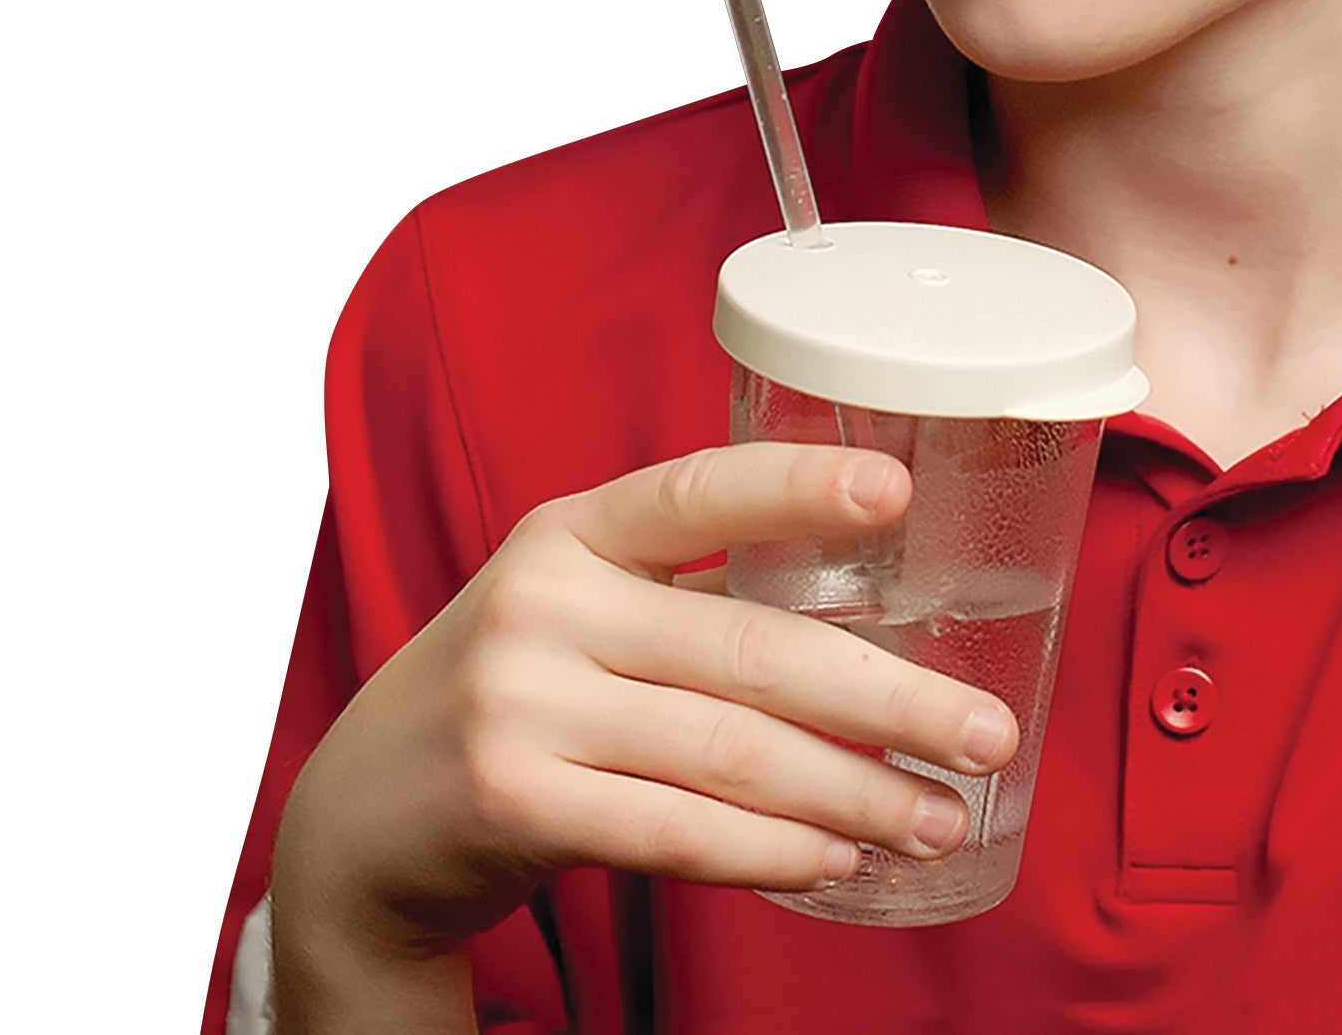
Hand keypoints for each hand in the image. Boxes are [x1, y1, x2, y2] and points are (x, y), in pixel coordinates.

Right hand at [269, 441, 1019, 1028]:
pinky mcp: (512, 800)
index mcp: (570, 531)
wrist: (357, 815)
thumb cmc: (508, 692)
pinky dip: (770, 849)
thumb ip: (678, 594)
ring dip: (854, 792)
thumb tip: (865, 630)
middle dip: (888, 698)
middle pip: (752, 648)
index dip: (798, 486)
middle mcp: (544, 602)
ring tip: (936, 817)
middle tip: (984, 734)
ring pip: (730, 750)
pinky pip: (676, 830)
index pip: (698, 489)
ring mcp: (523, 702)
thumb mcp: (568, 606)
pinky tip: (835, 856)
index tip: (895, 491)